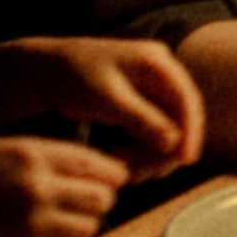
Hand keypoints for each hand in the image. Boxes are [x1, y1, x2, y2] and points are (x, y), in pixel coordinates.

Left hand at [0, 35, 207, 169]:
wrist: (46, 72)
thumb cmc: (73, 78)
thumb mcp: (106, 99)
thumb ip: (141, 119)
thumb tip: (175, 143)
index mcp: (155, 61)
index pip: (186, 99)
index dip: (190, 131)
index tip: (184, 160)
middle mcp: (160, 72)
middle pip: (179, 118)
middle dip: (164, 150)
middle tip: (143, 174)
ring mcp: (151, 88)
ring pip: (167, 129)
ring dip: (152, 155)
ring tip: (127, 171)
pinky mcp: (141, 104)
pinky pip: (152, 132)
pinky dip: (142, 150)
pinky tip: (122, 162)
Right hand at [0, 137, 126, 236]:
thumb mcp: (1, 151)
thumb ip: (45, 157)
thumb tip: (91, 168)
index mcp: (32, 155)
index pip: (95, 164)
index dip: (108, 173)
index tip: (109, 178)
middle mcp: (39, 186)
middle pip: (103, 196)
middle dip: (100, 198)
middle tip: (89, 201)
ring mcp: (34, 222)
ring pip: (91, 225)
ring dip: (86, 223)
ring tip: (67, 219)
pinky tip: (50, 234)